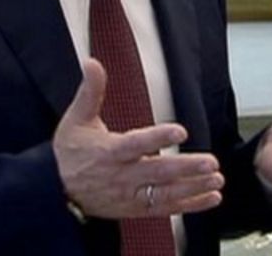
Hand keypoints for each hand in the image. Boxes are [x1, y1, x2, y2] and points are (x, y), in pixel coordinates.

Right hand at [53, 58, 224, 218]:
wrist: (54, 190)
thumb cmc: (70, 151)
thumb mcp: (76, 118)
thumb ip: (90, 91)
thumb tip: (91, 62)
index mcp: (108, 151)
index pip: (136, 144)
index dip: (158, 138)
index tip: (181, 131)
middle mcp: (121, 175)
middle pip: (157, 172)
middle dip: (186, 168)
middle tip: (211, 162)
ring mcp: (129, 195)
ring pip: (164, 194)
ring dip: (193, 188)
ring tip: (216, 180)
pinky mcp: (135, 209)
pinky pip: (165, 209)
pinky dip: (190, 205)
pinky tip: (211, 198)